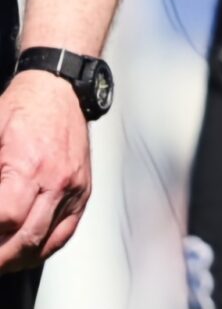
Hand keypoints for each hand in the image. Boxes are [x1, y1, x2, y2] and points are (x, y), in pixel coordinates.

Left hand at [0, 72, 90, 272]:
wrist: (59, 90)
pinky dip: (41, 250)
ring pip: (45, 243)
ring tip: (0, 261)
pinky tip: (24, 252)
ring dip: (16, 260)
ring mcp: (74, 189)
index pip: (5, 218)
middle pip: (24, 239)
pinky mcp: (83, 192)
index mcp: (31, 165)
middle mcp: (58, 180)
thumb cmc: (22, 108)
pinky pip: (64, 234)